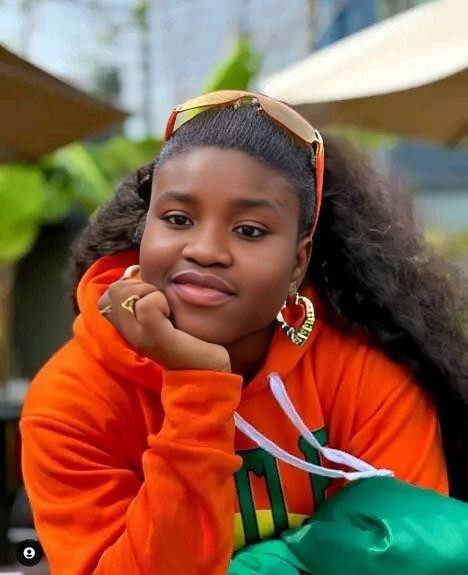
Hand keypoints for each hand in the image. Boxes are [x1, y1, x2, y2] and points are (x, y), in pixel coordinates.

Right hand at [98, 266, 230, 371]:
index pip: (107, 296)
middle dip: (139, 286)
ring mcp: (139, 338)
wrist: (209, 367)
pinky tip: (171, 317)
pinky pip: (147, 305)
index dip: (127, 286)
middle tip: (161, 303)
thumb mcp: (164, 310)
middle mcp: (129, 334)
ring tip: (166, 310)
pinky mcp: (155, 339)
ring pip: (126, 294)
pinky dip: (160, 302)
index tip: (151, 294)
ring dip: (150, 292)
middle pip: (114, 291)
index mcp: (129, 327)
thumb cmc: (192, 337)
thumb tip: (131, 270)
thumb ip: (146, 293)